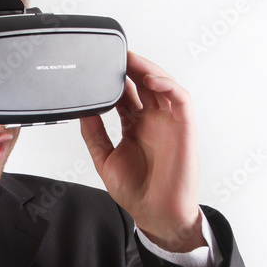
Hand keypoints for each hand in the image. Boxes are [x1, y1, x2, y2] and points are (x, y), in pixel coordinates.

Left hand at [80, 51, 205, 251]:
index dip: (115, 77)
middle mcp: (152, 120)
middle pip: (143, 83)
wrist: (156, 213)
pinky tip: (151, 80)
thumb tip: (82, 112)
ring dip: (147, 69)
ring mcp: (169, 122)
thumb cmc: (136, 191)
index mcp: (134, 125)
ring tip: (130, 59)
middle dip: (130, 66)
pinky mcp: (184, 127)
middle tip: (114, 53)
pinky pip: (180, 99)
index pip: (125, 93)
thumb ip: (94, 134)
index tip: (99, 64)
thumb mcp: (105, 159)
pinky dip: (167, 85)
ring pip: (162, 85)